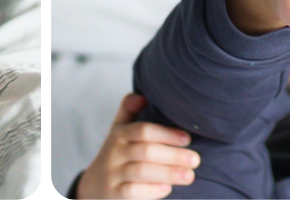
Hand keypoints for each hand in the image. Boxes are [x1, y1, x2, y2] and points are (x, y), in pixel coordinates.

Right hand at [77, 94, 200, 199]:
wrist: (93, 186)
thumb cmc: (115, 154)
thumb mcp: (117, 130)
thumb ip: (128, 111)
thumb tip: (142, 95)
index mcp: (119, 134)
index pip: (143, 130)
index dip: (166, 133)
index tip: (187, 138)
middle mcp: (114, 153)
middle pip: (145, 151)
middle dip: (173, 155)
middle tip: (195, 159)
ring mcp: (113, 175)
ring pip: (141, 172)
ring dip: (168, 173)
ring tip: (190, 175)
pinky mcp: (114, 194)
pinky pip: (133, 192)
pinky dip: (151, 190)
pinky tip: (167, 188)